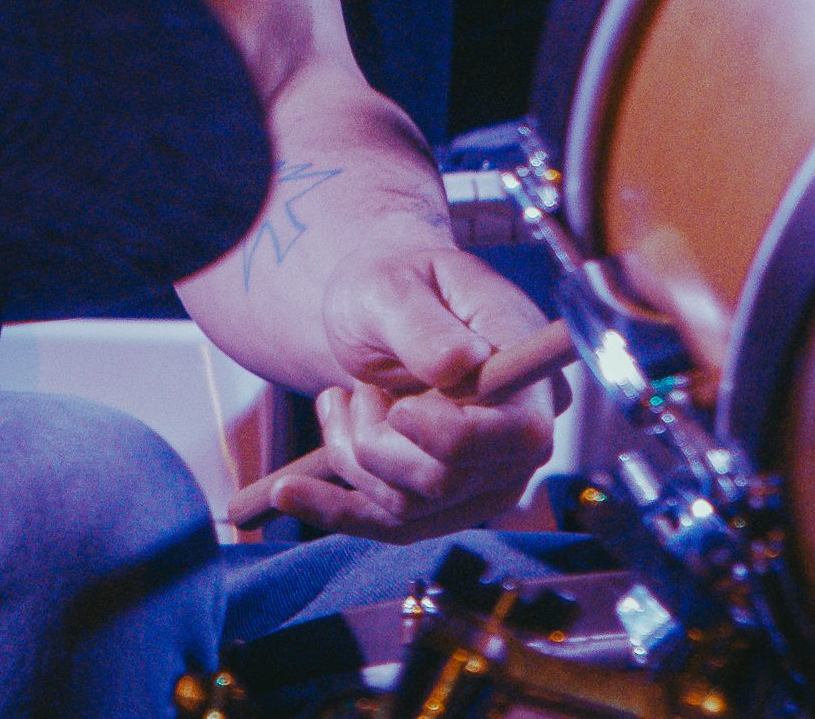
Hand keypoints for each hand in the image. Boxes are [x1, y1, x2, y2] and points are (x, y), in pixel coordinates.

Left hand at [261, 243, 563, 539]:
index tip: (398, 411)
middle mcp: (518, 433)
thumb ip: (423, 324)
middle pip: (449, 479)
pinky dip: (333, 510)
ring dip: (352, 455)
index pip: (518, 434)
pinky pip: (390, 527)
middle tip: (355, 389)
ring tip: (341, 400)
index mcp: (526, 367)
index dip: (455, 436)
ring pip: (409, 506)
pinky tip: (288, 492)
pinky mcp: (443, 502)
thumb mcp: (395, 286)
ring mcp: (484, 476)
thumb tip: (458, 363)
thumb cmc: (394, 287)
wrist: (378, 311)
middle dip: (378, 439)